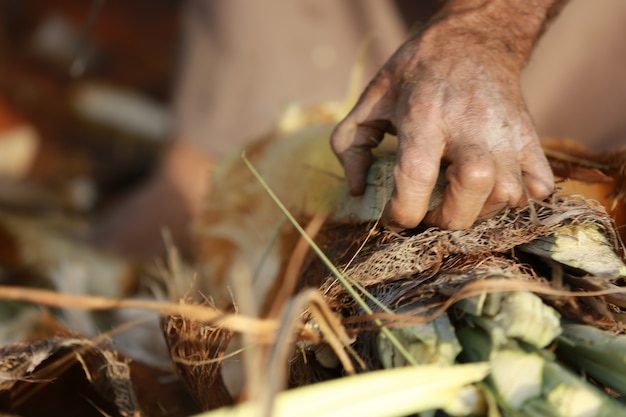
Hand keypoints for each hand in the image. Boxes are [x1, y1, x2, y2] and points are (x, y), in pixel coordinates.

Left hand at [331, 15, 553, 229]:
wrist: (472, 39)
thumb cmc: (417, 72)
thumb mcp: (372, 99)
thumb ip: (351, 145)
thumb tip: (358, 190)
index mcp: (425, 115)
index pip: (416, 176)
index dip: (402, 211)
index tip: (392, 219)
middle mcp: (470, 126)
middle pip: (471, 190)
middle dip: (444, 219)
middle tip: (427, 213)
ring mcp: (505, 133)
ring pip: (507, 195)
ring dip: (479, 212)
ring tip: (457, 200)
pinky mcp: (530, 138)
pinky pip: (538, 186)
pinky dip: (518, 200)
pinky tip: (492, 191)